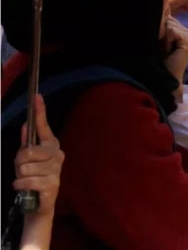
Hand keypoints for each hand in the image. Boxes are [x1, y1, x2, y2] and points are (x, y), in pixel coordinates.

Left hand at [14, 95, 62, 216]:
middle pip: (27, 152)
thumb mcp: (27, 160)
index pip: (44, 126)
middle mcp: (57, 154)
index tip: (36, 96)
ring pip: (25, 168)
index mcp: (51, 145)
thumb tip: (25, 124)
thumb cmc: (34, 178)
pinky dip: (20, 186)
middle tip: (22, 170)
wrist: (39, 204)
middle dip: (18, 163)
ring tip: (25, 181)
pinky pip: (26, 180)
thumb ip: (27, 143)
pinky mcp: (51, 184)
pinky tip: (25, 188)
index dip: (40, 111)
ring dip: (19, 176)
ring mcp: (55, 169)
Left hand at [161, 15, 187, 89]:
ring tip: (164, 49)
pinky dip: (166, 40)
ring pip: (169, 24)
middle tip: (161, 48)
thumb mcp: (160, 40)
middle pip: (168, 19)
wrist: (165, 78)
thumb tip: (161, 22)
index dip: (159, 29)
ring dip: (162, 37)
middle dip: (161, 32)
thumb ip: (162, 26)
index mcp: (185, 31)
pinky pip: (172, 30)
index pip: (168, 18)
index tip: (159, 44)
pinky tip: (168, 50)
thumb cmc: (159, 61)